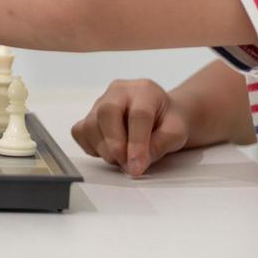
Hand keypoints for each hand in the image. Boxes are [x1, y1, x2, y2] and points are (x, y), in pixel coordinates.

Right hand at [70, 78, 189, 176]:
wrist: (160, 114)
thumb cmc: (168, 121)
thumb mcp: (177, 132)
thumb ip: (161, 144)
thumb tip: (136, 162)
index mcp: (144, 90)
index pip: (138, 115)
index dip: (137, 143)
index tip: (137, 167)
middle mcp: (118, 91)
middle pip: (107, 113)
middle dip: (115, 145)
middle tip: (127, 164)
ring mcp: (100, 101)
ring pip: (90, 125)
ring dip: (105, 150)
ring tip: (123, 158)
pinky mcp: (88, 115)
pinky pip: (80, 132)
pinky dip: (92, 147)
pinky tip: (109, 150)